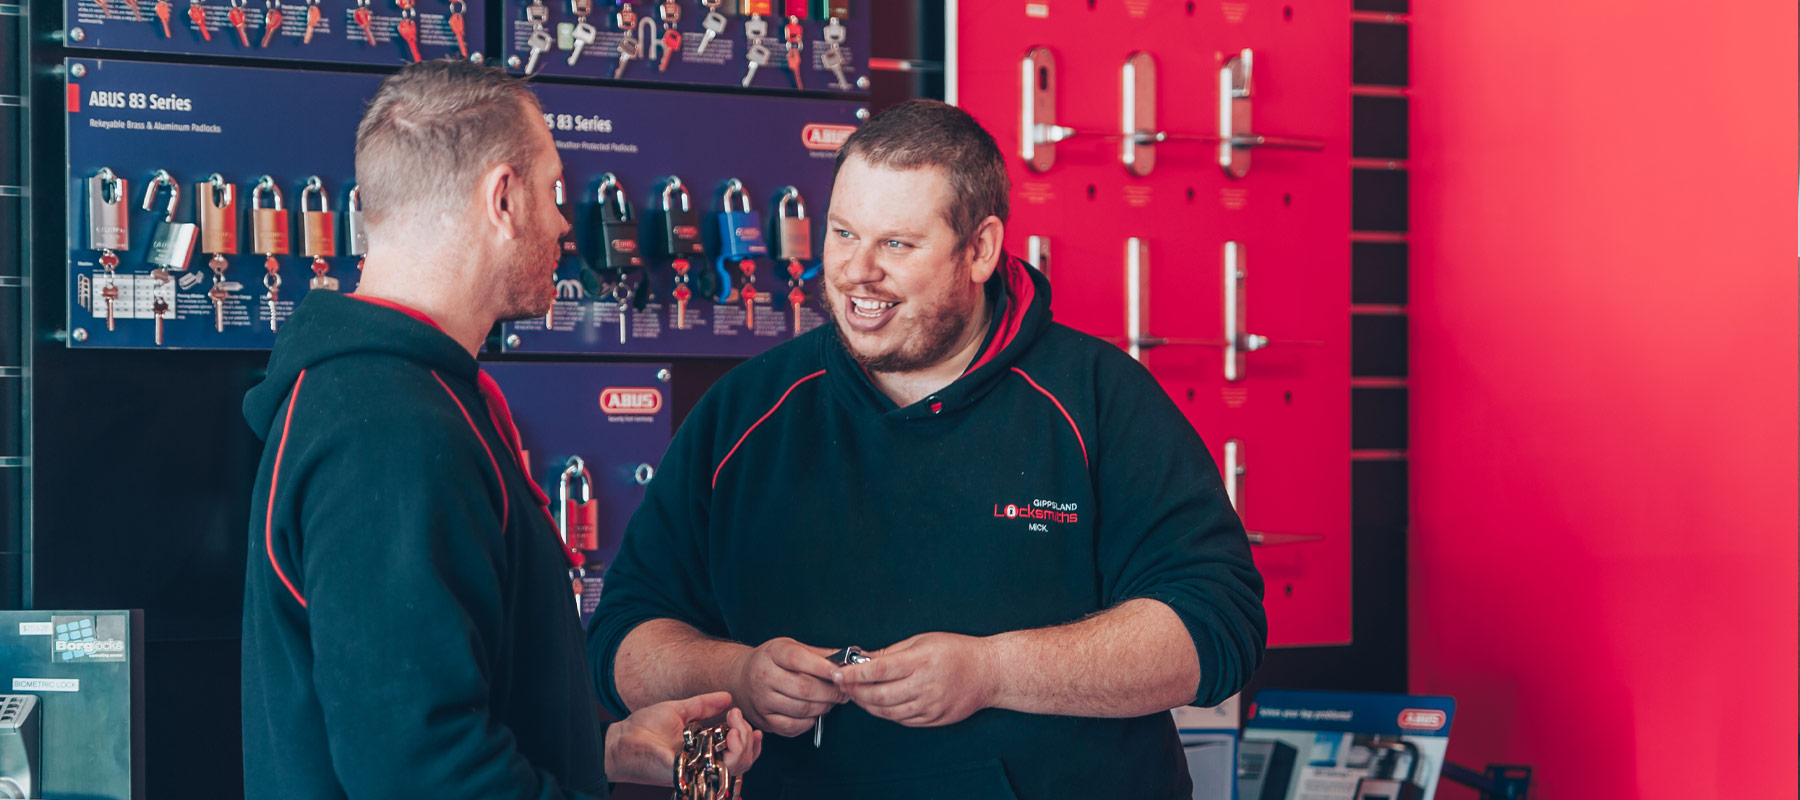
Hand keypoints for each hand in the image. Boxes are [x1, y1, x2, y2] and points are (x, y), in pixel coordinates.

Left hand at [604, 691, 762, 786]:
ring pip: (736, 768)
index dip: (750, 742)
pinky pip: (715, 770)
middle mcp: (703, 766)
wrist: (619, 738)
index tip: (741, 719)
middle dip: (748, 739)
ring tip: (732, 724)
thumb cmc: (643, 728)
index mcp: (704, 754)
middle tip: (735, 717)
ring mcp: (696, 772)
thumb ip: (704, 706)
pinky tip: (727, 735)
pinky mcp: (685, 774)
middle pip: (744, 763)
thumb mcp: (678, 710)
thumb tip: (727, 697)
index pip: (739, 756)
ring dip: (742, 744)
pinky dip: (729, 753)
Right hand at [727, 637, 844, 736]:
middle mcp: (764, 676)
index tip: (842, 673)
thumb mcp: (791, 647)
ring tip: (831, 701)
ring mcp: (762, 700)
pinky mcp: (764, 720)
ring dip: (823, 707)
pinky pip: (793, 727)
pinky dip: (809, 722)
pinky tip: (814, 713)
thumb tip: (850, 658)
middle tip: (844, 692)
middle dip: (831, 692)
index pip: (800, 660)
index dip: (824, 668)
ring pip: (801, 709)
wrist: (739, 678)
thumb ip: (820, 654)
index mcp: (773, 653)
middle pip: (804, 688)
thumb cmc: (771, 661)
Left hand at [833, 632, 996, 727]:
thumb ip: (892, 652)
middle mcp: (924, 685)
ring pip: (888, 712)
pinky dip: (887, 714)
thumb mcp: (923, 641)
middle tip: (842, 686)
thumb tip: (863, 659)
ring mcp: (930, 705)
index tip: (837, 673)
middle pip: (879, 695)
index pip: (878, 669)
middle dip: (855, 692)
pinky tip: (880, 705)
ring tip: (857, 696)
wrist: (989, 672)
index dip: (853, 673)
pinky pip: (904, 721)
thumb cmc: (957, 651)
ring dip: (868, 705)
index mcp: (920, 661)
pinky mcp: (935, 718)